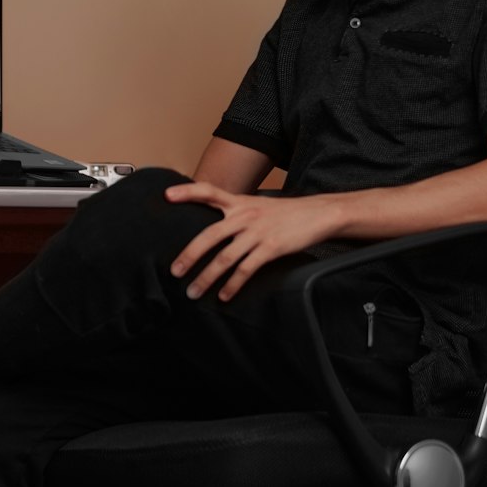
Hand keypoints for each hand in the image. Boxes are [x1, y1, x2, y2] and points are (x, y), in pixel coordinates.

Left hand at [165, 182, 338, 301]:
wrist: (318, 213)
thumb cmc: (286, 212)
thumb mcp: (258, 204)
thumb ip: (236, 212)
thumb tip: (216, 226)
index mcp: (240, 201)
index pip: (209, 191)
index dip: (188, 192)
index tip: (167, 196)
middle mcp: (245, 214)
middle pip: (209, 235)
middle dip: (189, 255)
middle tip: (175, 272)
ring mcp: (257, 231)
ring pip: (224, 258)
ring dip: (206, 278)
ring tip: (194, 292)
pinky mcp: (271, 247)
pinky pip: (245, 269)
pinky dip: (232, 285)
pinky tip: (224, 295)